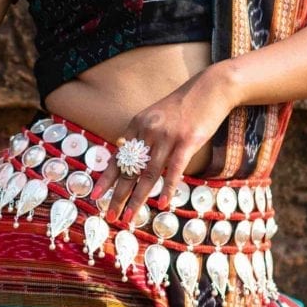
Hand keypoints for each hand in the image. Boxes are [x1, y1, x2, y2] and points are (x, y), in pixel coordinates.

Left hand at [92, 65, 240, 228]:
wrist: (211, 88)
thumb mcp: (156, 116)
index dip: (106, 178)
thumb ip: (143, 135)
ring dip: (137, 199)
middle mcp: (148, 131)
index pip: (117, 157)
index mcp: (137, 125)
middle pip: (129, 170)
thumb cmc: (184, 106)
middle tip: (110, 216)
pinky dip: (168, 188)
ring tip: (129, 218)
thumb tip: (128, 155)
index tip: (95, 196)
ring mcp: (167, 137)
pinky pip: (174, 170)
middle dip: (117, 196)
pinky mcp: (187, 141)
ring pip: (148, 174)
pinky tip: (161, 204)